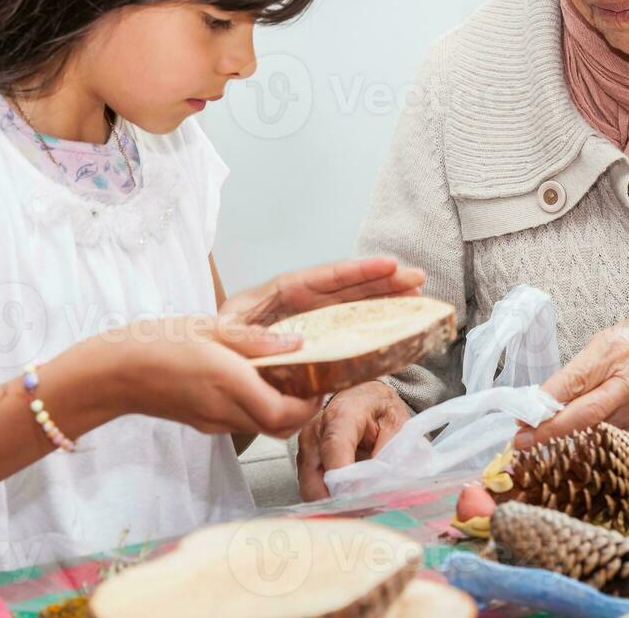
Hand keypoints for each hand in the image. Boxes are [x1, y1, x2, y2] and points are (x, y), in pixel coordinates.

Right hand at [89, 315, 323, 437]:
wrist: (112, 373)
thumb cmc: (156, 343)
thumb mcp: (209, 328)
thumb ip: (256, 340)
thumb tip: (297, 344)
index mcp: (228, 383)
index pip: (284, 412)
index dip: (310, 403)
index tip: (319, 381)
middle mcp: (224, 410)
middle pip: (280, 428)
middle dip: (304, 411)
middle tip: (311, 383)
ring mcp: (213, 422)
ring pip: (264, 428)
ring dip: (283, 412)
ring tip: (287, 379)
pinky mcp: (204, 424)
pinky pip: (243, 423)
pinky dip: (260, 410)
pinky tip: (257, 384)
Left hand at [218, 257, 424, 328]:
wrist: (211, 364)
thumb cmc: (215, 344)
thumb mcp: (226, 334)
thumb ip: (252, 337)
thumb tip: (294, 343)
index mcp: (283, 292)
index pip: (327, 277)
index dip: (359, 270)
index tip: (389, 264)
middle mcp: (304, 302)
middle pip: (350, 287)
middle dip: (385, 281)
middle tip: (417, 279)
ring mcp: (314, 320)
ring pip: (356, 305)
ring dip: (387, 299)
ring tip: (417, 295)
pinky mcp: (319, 340)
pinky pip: (350, 329)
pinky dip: (375, 325)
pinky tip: (397, 324)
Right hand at [296, 381, 410, 501]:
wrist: (363, 396)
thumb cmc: (379, 408)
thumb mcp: (396, 422)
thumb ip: (391, 451)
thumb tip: (382, 482)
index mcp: (342, 414)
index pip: (335, 447)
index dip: (342, 477)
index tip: (356, 498)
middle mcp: (316, 430)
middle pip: (314, 475)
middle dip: (335, 499)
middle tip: (360, 512)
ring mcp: (306, 447)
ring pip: (309, 487)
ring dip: (330, 503)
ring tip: (357, 509)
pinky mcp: (304, 460)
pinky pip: (310, 487)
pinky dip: (327, 499)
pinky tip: (346, 503)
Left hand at [516, 311, 628, 449]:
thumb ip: (597, 354)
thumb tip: (565, 379)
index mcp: (619, 350)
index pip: (571, 382)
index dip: (542, 402)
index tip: (521, 414)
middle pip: (580, 416)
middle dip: (547, 432)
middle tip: (522, 441)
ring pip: (596, 430)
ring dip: (570, 437)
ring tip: (545, 438)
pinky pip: (617, 433)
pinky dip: (597, 437)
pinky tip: (583, 437)